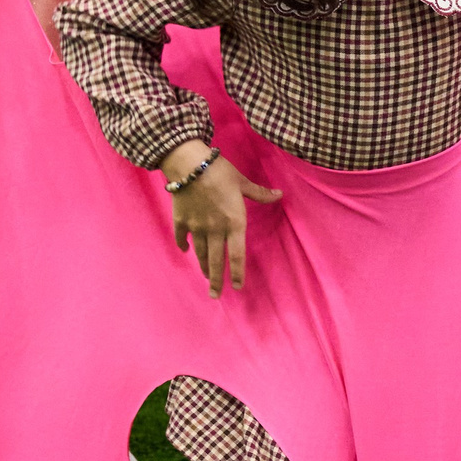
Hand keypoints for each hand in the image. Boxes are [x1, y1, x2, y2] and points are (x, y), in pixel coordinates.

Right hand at [162, 144, 282, 297]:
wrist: (190, 164)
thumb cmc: (220, 171)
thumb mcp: (243, 182)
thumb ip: (260, 193)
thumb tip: (280, 195)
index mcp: (234, 223)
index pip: (237, 255)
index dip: (237, 272)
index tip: (237, 286)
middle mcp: (215, 230)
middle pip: (215, 261)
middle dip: (216, 280)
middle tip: (215, 295)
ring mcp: (196, 227)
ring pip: (200, 253)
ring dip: (203, 266)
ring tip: (205, 277)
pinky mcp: (181, 221)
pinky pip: (182, 238)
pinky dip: (184, 246)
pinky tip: (185, 251)